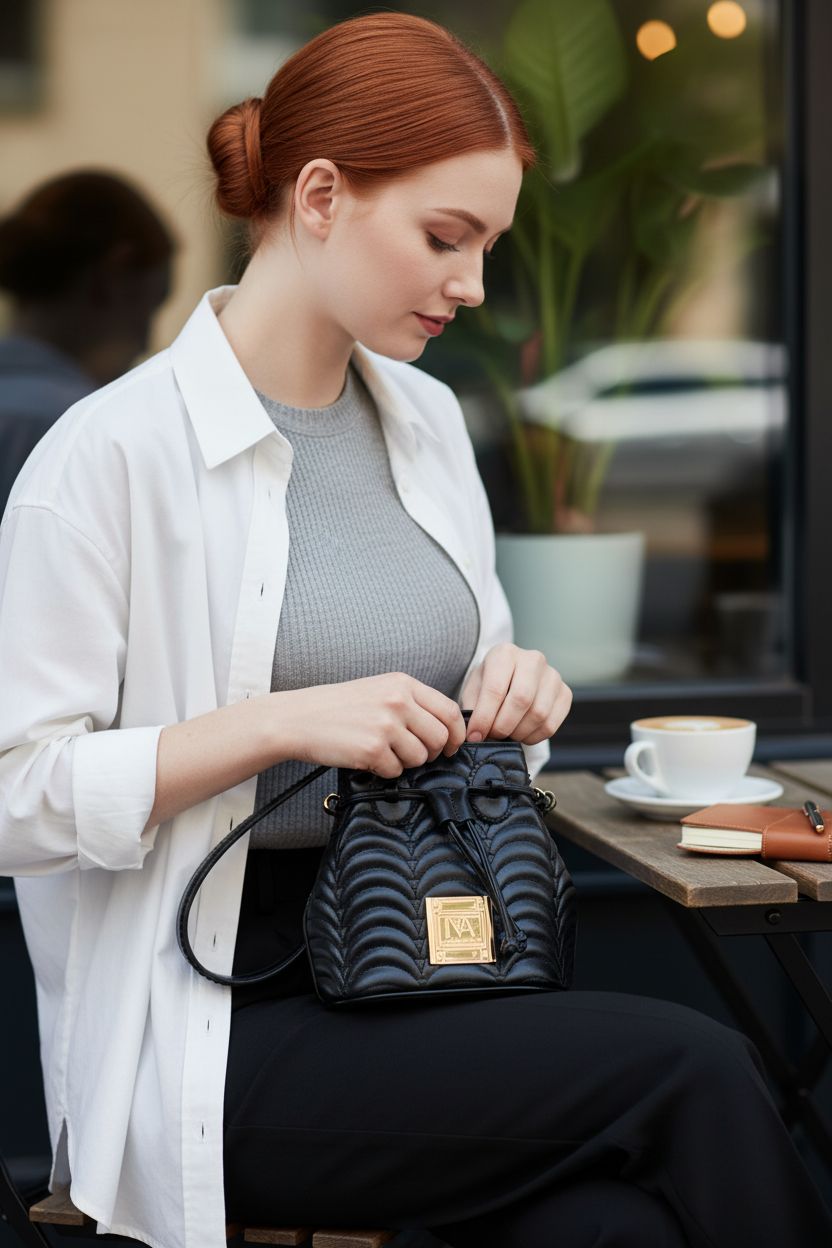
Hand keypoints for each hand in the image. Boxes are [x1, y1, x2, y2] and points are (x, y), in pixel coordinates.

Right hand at [272, 672, 466, 777]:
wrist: (298, 718)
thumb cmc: (336, 707)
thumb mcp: (378, 689)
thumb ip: (410, 703)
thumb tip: (443, 728)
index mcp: (403, 684)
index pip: (450, 710)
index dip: (457, 733)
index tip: (451, 745)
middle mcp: (398, 701)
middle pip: (440, 737)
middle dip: (430, 752)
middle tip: (412, 754)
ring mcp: (386, 725)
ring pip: (420, 757)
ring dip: (405, 762)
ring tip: (382, 752)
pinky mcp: (373, 749)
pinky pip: (396, 771)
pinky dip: (384, 770)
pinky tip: (367, 758)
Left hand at [460, 643, 571, 744]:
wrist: (510, 679)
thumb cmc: (489, 685)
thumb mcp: (474, 691)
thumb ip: (473, 710)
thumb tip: (476, 736)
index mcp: (505, 653)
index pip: (496, 688)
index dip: (484, 717)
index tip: (474, 736)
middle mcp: (533, 659)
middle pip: (522, 700)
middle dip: (503, 726)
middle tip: (492, 736)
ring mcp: (553, 676)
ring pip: (539, 714)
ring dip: (518, 733)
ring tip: (505, 734)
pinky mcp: (565, 693)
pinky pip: (551, 725)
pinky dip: (533, 737)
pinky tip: (521, 733)